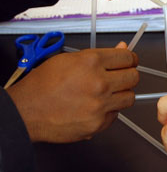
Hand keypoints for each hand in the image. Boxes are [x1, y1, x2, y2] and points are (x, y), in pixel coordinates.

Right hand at [6, 47, 138, 142]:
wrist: (27, 112)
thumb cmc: (43, 85)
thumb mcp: (69, 59)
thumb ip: (100, 55)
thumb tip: (122, 48)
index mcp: (91, 62)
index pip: (128, 57)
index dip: (130, 58)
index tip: (129, 61)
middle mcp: (98, 83)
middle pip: (134, 77)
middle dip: (129, 75)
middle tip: (120, 76)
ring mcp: (99, 105)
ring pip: (130, 97)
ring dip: (122, 93)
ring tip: (108, 92)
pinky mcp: (98, 123)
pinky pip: (116, 114)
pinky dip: (110, 110)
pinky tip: (97, 106)